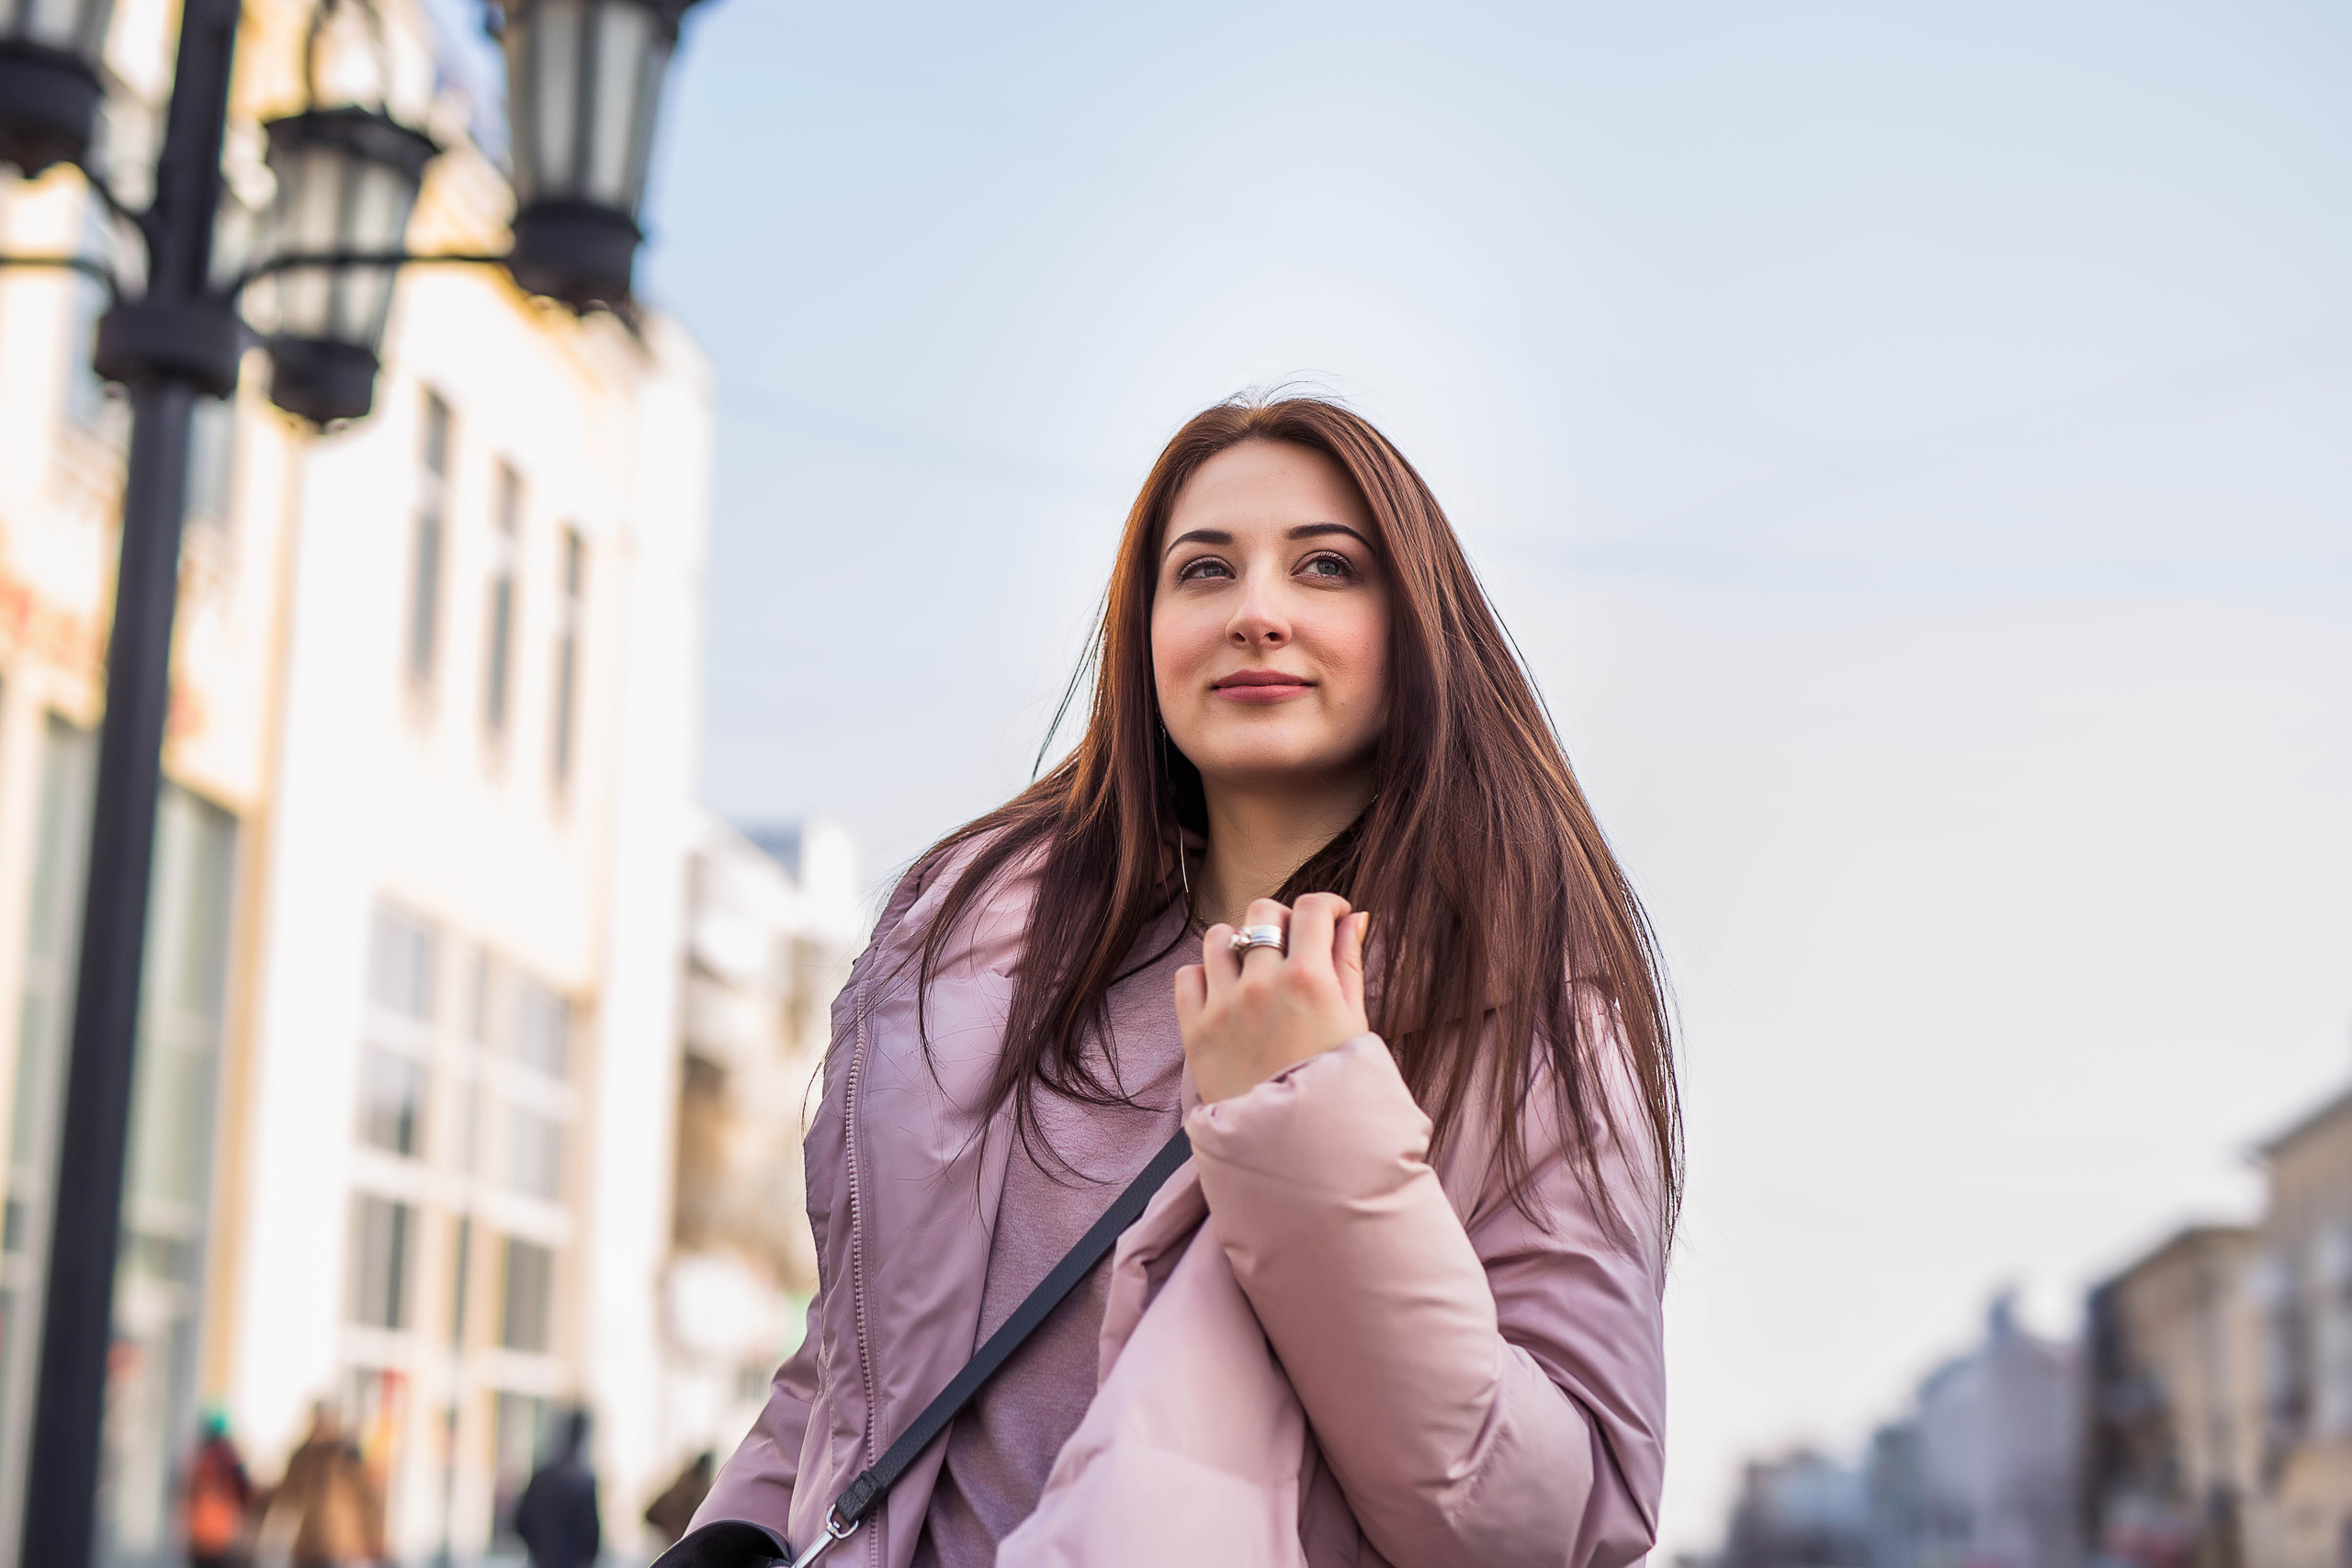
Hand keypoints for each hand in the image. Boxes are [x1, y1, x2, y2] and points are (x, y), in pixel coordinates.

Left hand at [1176, 892, 1371, 1103]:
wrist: (1297, 1150)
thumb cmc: (1337, 1088)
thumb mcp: (1355, 1023)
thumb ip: (1350, 963)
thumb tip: (1355, 918)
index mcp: (1310, 979)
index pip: (1311, 908)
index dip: (1327, 904)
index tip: (1333, 917)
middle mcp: (1262, 984)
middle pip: (1262, 911)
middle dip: (1282, 920)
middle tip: (1293, 947)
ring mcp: (1223, 1006)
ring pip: (1218, 937)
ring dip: (1239, 944)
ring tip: (1255, 969)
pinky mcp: (1194, 1031)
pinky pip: (1187, 976)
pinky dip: (1205, 977)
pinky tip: (1226, 994)